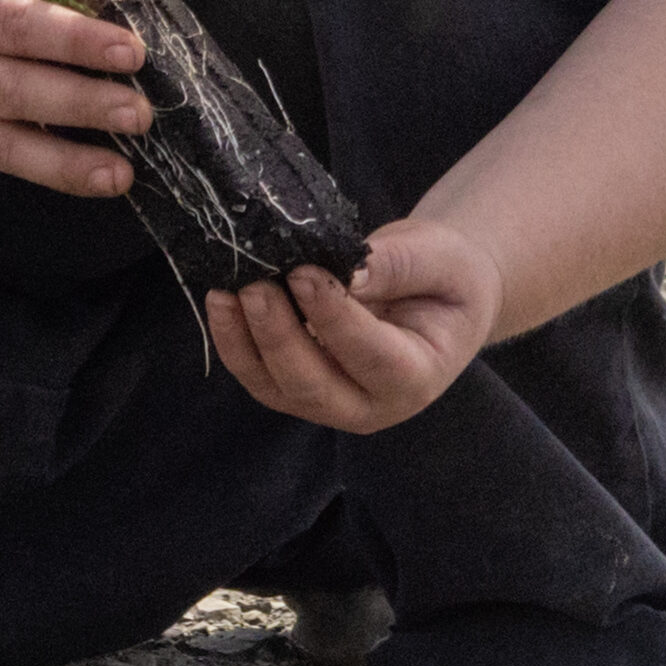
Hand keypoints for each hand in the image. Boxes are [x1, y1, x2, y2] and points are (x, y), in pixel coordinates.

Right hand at [0, 0, 151, 198]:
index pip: (20, 24)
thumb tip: (137, 1)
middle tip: (138, 114)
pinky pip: (6, 157)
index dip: (76, 41)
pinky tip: (96, 179)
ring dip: (68, 161)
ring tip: (121, 175)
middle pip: (13, 89)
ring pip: (5, 141)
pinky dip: (53, 171)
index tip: (132, 53)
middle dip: (81, 104)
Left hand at [203, 214, 501, 435]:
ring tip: (225, 292)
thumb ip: (396, 266)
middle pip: (314, 384)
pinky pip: (260, 376)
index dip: (333, 318)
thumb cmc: (445, 276)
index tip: (303, 272)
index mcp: (417, 377)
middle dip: (279, 336)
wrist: (440, 296)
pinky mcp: (299, 389)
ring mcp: (331, 404)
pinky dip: (235, 343)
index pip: (370, 356)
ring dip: (245, 342)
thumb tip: (344, 271)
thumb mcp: (439, 259)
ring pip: (277, 387)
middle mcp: (371, 405)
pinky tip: (220, 301)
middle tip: (254, 285)